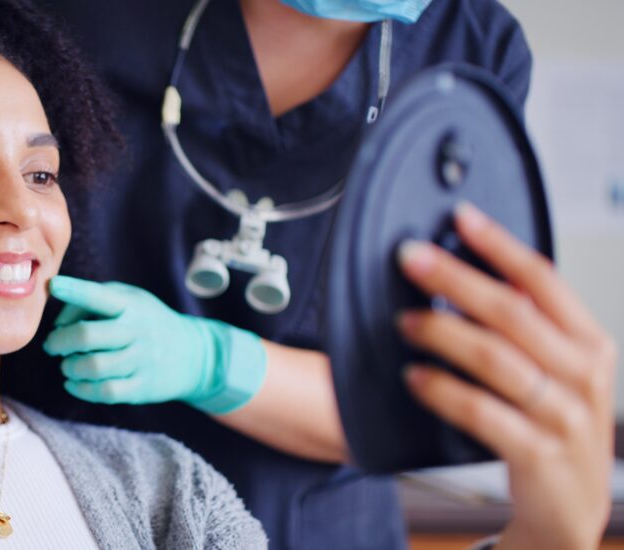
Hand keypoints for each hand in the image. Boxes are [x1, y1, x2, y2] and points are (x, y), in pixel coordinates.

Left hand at [42, 276, 265, 413]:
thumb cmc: (146, 322)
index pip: (98, 296)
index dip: (74, 290)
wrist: (193, 354)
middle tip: (52, 345)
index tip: (53, 286)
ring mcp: (141, 360)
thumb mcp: (129, 300)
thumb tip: (58, 324)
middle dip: (59, 342)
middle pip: (87, 336)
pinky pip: (105, 391)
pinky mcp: (142, 387)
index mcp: (130, 305)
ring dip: (70, 367)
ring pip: (93, 367)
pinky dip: (81, 389)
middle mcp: (137, 331)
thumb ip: (92, 302)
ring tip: (67, 365)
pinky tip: (74, 383)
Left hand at [398, 202, 616, 549]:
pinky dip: (444, 391)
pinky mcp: (538, 453)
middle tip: (410, 258)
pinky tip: (414, 377)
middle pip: (513, 312)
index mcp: (588, 342)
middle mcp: (583, 373)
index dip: (500, 244)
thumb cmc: (552, 428)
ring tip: (404, 321)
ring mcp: (564, 415)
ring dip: (443, 333)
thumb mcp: (554, 371)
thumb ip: (525, 328)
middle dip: (456, 279)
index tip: (461, 216)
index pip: (543, 280)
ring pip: (497, 359)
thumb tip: (471, 273)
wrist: (569, 511)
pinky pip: (483, 412)